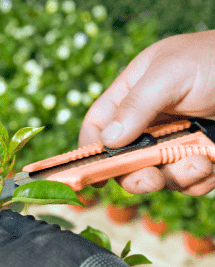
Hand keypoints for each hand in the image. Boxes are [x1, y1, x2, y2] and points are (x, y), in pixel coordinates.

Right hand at [79, 30, 214, 195]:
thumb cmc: (214, 59)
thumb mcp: (170, 73)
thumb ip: (136, 105)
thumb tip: (107, 140)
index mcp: (130, 95)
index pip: (98, 125)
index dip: (90, 150)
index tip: (93, 175)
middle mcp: (146, 121)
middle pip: (123, 160)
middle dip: (135, 174)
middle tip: (151, 179)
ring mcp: (171, 140)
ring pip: (156, 173)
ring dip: (175, 177)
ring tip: (200, 164)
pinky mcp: (195, 155)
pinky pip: (186, 180)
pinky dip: (198, 180)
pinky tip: (211, 164)